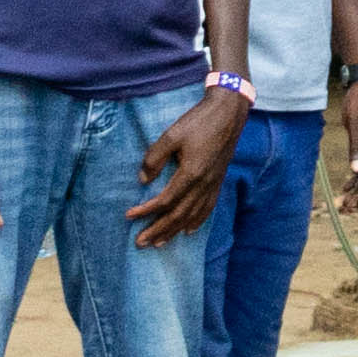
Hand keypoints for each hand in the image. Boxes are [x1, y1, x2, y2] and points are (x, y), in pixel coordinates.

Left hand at [126, 85, 248, 244]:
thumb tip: (143, 179)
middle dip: (158, 230)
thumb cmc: (199, 122)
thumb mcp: (171, 135)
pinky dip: (197, 222)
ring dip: (174, 231)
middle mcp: (204, 184)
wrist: (228, 113)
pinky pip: (207, 208)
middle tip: (140, 243)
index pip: (164, 201)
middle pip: (178, 215)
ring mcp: (213, 184)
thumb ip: (155, 157)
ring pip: (192, 216)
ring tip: (159, 243)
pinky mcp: (218, 181)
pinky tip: (189, 230)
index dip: (145, 211)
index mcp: (191, 174)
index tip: (128, 215)